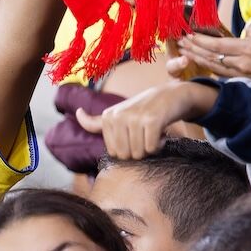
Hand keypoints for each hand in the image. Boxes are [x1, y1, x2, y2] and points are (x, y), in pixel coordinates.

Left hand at [76, 80, 216, 159]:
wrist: (172, 94)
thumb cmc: (144, 108)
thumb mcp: (118, 113)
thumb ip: (96, 121)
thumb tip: (77, 113)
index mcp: (107, 117)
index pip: (115, 154)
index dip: (129, 149)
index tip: (136, 135)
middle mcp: (117, 116)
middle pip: (126, 156)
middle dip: (140, 150)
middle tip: (146, 135)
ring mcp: (134, 117)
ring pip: (140, 153)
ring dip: (152, 147)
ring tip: (154, 132)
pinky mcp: (151, 120)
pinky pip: (151, 148)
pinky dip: (161, 145)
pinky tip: (163, 132)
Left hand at [175, 25, 250, 99]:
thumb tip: (243, 32)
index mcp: (247, 49)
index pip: (217, 44)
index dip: (201, 40)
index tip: (189, 34)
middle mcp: (239, 62)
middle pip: (210, 55)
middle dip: (193, 48)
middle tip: (180, 41)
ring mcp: (240, 72)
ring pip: (212, 64)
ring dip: (197, 57)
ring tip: (184, 51)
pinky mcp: (242, 79)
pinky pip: (220, 72)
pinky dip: (208, 66)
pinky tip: (202, 62)